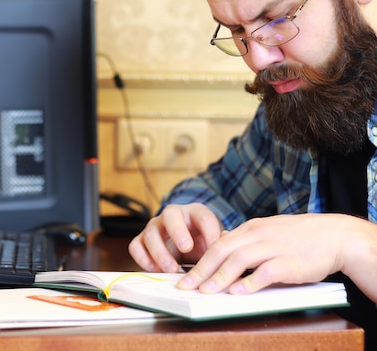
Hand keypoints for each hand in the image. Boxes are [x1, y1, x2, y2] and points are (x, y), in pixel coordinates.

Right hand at [128, 203, 222, 272]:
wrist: (185, 246)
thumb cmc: (201, 244)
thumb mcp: (213, 243)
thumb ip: (220, 246)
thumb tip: (226, 252)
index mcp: (194, 213)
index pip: (203, 217)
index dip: (210, 232)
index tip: (215, 249)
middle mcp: (172, 215)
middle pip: (171, 215)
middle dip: (178, 231)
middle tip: (186, 248)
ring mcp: (154, 227)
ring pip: (151, 233)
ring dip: (161, 252)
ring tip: (172, 269)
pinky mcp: (141, 240)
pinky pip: (136, 246)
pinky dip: (143, 259)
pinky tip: (156, 270)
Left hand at [176, 213, 375, 297]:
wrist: (335, 235)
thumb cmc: (300, 237)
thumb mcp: (267, 230)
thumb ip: (246, 239)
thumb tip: (222, 245)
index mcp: (251, 228)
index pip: (218, 243)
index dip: (199, 260)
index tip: (185, 277)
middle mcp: (258, 235)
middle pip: (222, 250)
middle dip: (201, 270)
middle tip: (186, 286)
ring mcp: (273, 247)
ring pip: (239, 259)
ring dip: (220, 277)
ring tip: (206, 291)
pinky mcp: (290, 261)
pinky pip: (266, 271)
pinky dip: (250, 282)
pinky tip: (238, 292)